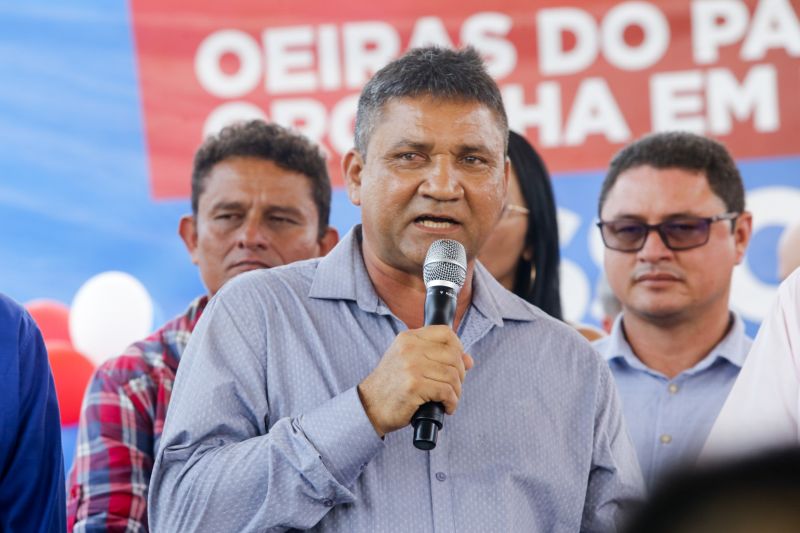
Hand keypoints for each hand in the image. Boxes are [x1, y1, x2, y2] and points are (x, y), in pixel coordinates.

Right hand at [357, 325, 473, 436]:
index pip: (445, 332)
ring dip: (456, 392)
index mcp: (408, 338)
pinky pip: (447, 392)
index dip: (458, 347)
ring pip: (453, 375)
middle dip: (460, 375)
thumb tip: (469, 360)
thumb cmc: (392, 385)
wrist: (370, 406)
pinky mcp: (414, 386)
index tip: (457, 363)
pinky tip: (445, 407)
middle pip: (454, 355)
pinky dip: (451, 403)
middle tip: (453, 388)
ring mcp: (411, 366)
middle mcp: (409, 348)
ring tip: (448, 400)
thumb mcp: (410, 362)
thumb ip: (437, 357)